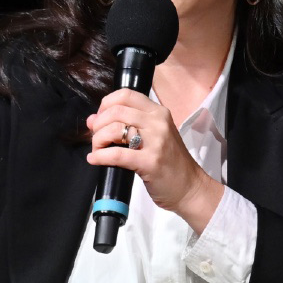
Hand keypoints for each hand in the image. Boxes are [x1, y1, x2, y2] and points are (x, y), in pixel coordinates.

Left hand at [85, 88, 223, 233]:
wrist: (190, 187)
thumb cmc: (170, 163)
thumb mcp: (153, 137)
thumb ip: (126, 125)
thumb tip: (92, 120)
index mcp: (159, 112)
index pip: (125, 95)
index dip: (106, 104)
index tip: (100, 118)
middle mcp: (158, 122)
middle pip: (116, 111)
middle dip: (98, 125)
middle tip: (96, 138)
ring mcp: (156, 142)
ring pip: (114, 129)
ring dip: (97, 140)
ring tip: (97, 149)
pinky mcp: (150, 162)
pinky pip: (116, 154)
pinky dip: (100, 156)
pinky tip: (95, 159)